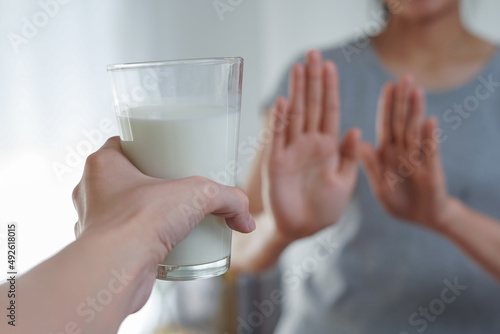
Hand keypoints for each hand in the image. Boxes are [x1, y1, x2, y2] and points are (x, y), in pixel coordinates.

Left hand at [72, 137, 253, 312]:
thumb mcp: (197, 195)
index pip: (123, 145)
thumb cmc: (140, 221)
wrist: (116, 270)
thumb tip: (246, 219)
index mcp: (102, 165)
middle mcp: (91, 192)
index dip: (145, 147)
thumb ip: (228, 199)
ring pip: (122, 210)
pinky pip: (124, 239)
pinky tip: (162, 245)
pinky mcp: (102, 251)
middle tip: (176, 184)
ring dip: (144, 213)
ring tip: (172, 216)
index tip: (167, 152)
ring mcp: (92, 223)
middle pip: (125, 178)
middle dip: (151, 181)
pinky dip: (141, 241)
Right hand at [264, 50, 360, 241]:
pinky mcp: (276, 163)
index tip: (331, 66)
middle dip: (313, 80)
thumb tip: (357, 129)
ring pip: (295, 115)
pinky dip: (280, 121)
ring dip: (297, 92)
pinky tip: (283, 101)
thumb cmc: (324, 210)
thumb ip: (349, 157)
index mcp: (328, 147)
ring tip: (299, 67)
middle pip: (311, 106)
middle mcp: (309, 144)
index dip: (330, 89)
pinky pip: (277, 138)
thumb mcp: (344, 183)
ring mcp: (291, 151)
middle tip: (313, 53)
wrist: (301, 230)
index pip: (330, 111)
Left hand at [360, 75, 452, 230]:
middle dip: (402, 100)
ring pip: (415, 131)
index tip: (388, 86)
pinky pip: (430, 152)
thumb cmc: (398, 201)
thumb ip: (371, 165)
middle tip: (405, 76)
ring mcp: (418, 158)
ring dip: (415, 112)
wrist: (422, 218)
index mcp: (387, 153)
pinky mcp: (431, 169)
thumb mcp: (380, 185)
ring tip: (416, 91)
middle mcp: (402, 151)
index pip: (386, 124)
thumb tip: (360, 142)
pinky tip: (430, 121)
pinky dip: (429, 137)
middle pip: (402, 121)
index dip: (387, 106)